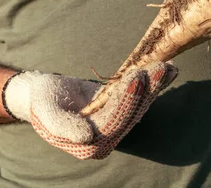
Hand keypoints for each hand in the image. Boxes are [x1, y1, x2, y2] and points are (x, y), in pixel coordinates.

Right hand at [2, 62, 177, 159]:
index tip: (136, 76)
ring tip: (168, 66)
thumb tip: (88, 136)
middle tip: (159, 67)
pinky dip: (154, 84)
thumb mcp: (46, 111)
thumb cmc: (42, 101)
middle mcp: (107, 138)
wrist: (42, 95)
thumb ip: (64, 126)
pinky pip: (139, 96)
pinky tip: (168, 70)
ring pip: (140, 105)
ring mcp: (116, 124)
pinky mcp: (121, 109)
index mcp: (89, 144)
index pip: (114, 122)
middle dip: (147, 90)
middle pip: (132, 114)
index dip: (127, 100)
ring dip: (155, 86)